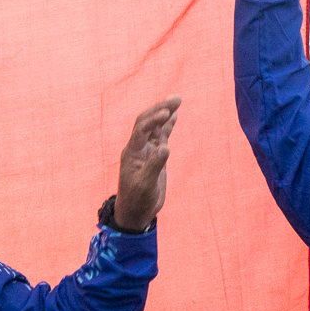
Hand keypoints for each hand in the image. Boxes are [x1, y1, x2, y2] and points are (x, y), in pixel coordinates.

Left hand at [113, 96, 180, 232]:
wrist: (135, 212)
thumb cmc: (137, 200)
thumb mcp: (146, 185)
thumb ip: (155, 165)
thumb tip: (165, 147)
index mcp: (131, 153)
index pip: (141, 129)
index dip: (154, 120)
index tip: (167, 113)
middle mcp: (137, 148)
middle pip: (147, 122)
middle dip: (160, 109)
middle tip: (177, 98)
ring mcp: (146, 151)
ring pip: (155, 127)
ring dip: (165, 113)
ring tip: (177, 100)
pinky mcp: (154, 156)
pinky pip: (161, 137)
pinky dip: (167, 126)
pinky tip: (175, 116)